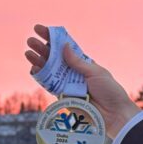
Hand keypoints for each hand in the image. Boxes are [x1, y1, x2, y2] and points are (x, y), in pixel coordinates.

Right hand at [25, 24, 140, 138]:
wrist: (114, 114)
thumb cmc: (109, 91)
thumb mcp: (95, 72)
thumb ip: (77, 62)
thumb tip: (64, 46)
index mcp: (82, 63)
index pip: (65, 48)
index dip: (53, 38)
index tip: (40, 29)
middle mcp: (73, 72)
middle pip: (54, 58)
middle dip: (41, 49)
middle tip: (31, 41)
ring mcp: (67, 84)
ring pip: (49, 71)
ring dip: (38, 61)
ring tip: (28, 53)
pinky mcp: (63, 97)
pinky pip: (49, 86)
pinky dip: (41, 77)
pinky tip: (34, 68)